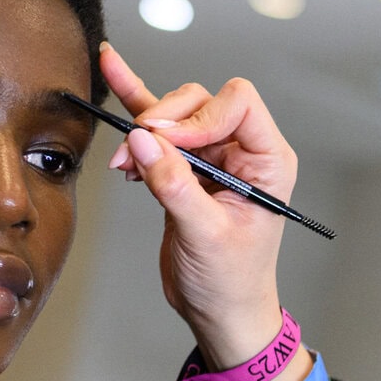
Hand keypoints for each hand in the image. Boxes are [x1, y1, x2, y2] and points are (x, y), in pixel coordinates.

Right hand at [97, 44, 295, 379]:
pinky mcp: (185, 166)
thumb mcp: (204, 237)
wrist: (221, 313)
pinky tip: (112, 68)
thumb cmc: (230, 283)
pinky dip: (136, 101)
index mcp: (268, 162)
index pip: (238, 104)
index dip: (198, 116)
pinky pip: (159, 128)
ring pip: (175, 113)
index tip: (166, 144)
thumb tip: (142, 140)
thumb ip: (174, 186)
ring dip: (144, 129)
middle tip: (136, 151)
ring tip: (122, 160)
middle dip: (164, 121)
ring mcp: (213, 156)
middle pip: (201, 102)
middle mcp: (244, 152)